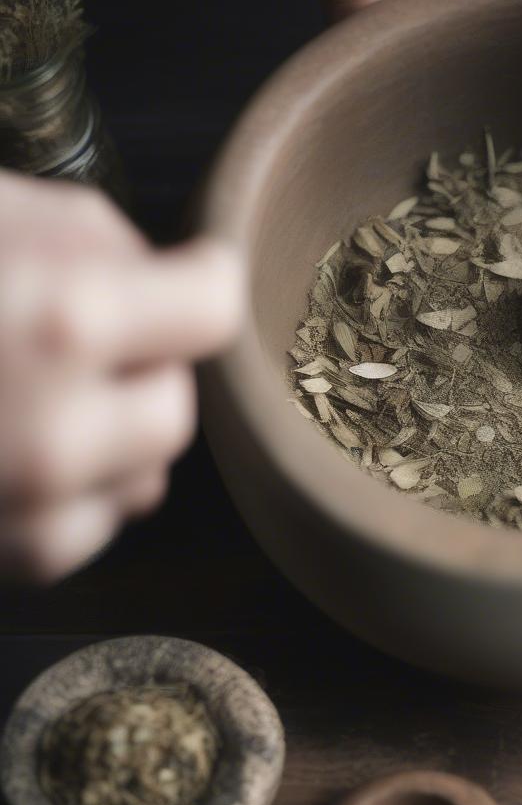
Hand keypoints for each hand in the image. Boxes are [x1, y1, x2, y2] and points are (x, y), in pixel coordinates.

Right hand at [0, 172, 242, 583]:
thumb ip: (91, 238)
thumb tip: (157, 272)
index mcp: (65, 323)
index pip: (216, 309)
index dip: (199, 283)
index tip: (185, 275)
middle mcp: (60, 438)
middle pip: (178, 407)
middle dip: (145, 370)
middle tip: (74, 342)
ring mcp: (27, 517)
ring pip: (142, 477)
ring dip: (111, 437)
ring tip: (23, 396)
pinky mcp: (1, 566)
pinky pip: (83, 528)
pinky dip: (68, 494)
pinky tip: (3, 452)